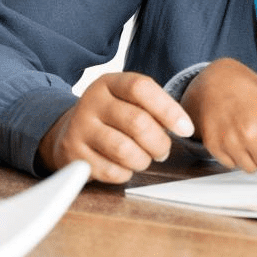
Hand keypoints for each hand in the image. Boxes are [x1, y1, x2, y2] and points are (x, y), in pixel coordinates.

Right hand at [37, 72, 194, 183]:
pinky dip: (126, 173)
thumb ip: (154, 107)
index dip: (169, 109)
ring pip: (124, 150)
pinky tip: (126, 167)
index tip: (186, 129)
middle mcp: (91, 102)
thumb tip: (183, 126)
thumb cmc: (114, 117)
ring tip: (146, 158)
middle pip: (137, 122)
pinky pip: (110, 171)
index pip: (141, 87)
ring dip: (144, 160)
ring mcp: (78, 128)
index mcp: (109, 83)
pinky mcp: (73, 155)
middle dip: (159, 142)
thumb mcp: (129, 101)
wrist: (70, 132)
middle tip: (163, 150)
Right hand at [180, 58, 256, 173]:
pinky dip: (237, 157)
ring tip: (252, 141)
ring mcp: (229, 140)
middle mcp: (248, 131)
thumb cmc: (246, 89)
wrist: (212, 80)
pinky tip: (236, 139)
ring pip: (251, 168)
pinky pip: (232, 165)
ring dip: (255, 159)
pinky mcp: (213, 145)